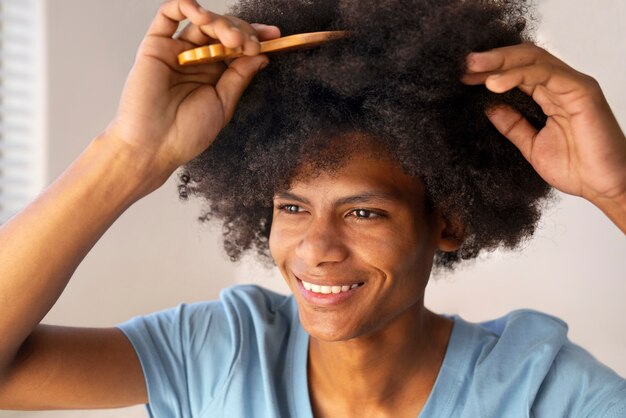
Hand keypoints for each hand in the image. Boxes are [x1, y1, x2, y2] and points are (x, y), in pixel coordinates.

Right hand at [104, 0, 279, 182]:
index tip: (274, 36)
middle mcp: (197, 60)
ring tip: (231, 38)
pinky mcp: (155, 46)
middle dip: (241, 32)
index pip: (238, 47)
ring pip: (202, 21)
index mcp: (215, 74)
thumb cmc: (186, 133)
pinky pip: (168, 16)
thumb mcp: (223, 103)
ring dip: (220, 22)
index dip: (255, 37)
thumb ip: (240, 76)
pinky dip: (185, 6)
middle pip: (223, 31)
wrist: (154, 146)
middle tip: (248, 44)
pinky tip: (200, 14)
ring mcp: (177, 51)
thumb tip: (262, 54)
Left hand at [462, 43, 625, 227]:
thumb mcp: (531, 147)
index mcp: (549, 96)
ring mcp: (572, 85)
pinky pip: (547, 73)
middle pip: (522, 59)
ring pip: (532, 60)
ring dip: (499, 62)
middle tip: (463, 65)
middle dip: (491, 60)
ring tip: (473, 69)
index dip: (489, 72)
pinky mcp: (581, 91)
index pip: (516, 72)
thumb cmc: (577, 168)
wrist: (603, 187)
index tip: (462, 77)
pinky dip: (518, 74)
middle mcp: (560, 86)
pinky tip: (495, 83)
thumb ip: (513, 126)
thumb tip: (489, 109)